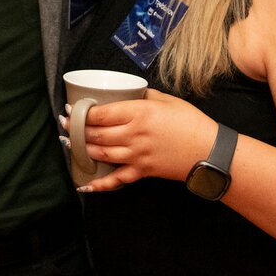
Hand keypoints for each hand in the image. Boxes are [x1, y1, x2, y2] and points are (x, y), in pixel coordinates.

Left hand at [76, 89, 215, 191]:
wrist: (210, 151)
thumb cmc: (190, 122)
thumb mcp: (167, 100)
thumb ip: (144, 95)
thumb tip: (129, 92)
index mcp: (139, 113)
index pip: (101, 114)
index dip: (82, 112)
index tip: (71, 109)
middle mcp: (134, 135)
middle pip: (96, 134)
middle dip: (76, 130)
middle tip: (65, 125)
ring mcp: (136, 156)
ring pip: (101, 154)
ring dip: (82, 149)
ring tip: (70, 143)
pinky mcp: (142, 172)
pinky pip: (116, 180)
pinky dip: (99, 184)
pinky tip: (85, 184)